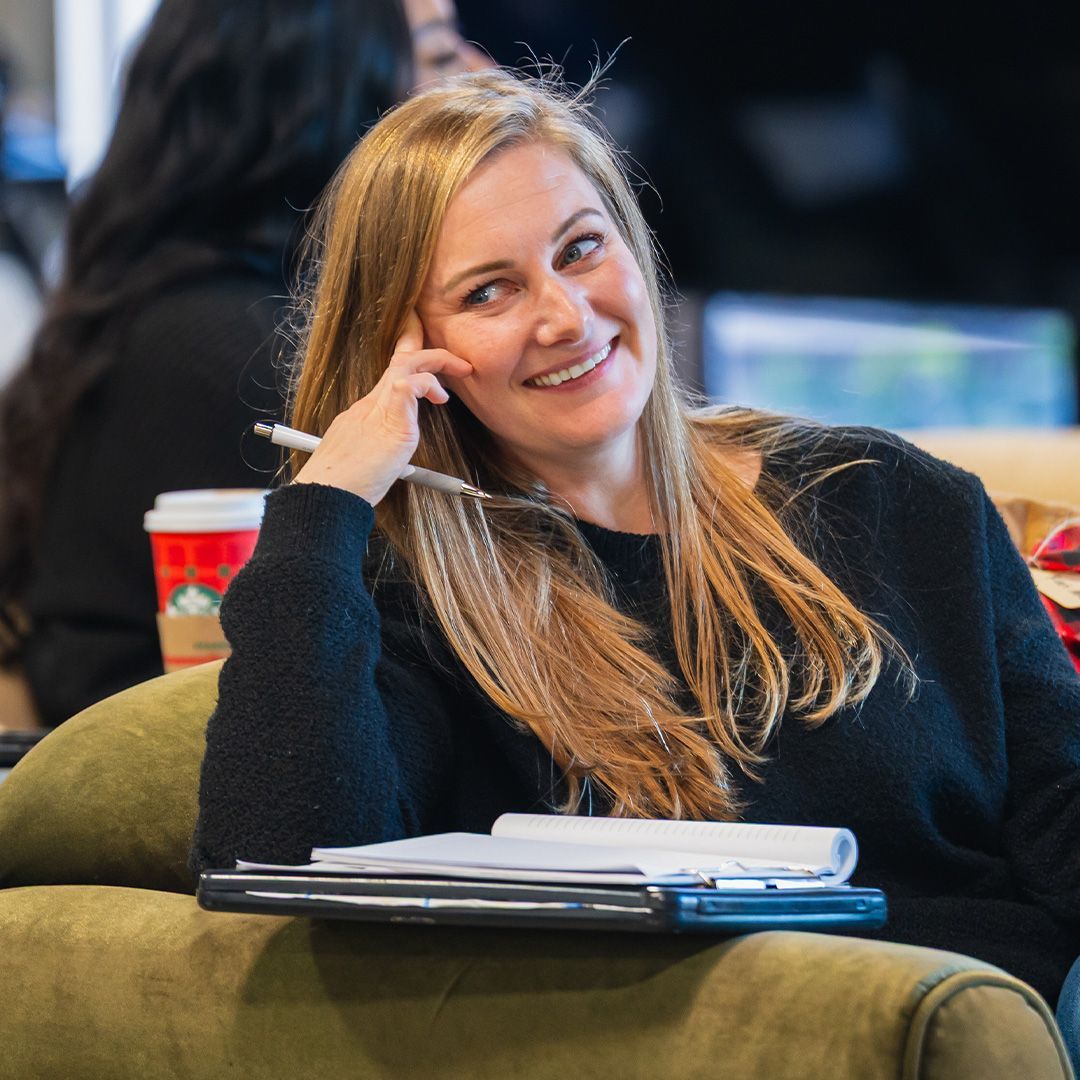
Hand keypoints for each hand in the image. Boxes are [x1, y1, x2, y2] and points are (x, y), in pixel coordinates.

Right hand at [293, 312, 471, 504]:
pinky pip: (411, 383)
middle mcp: (369, 406)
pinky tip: (441, 398)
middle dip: (428, 352)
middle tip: (456, 360)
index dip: (407, 358)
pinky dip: (430, 384)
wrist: (328, 496)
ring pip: (407, 363)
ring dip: (438, 361)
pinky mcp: (391, 419)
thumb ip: (379, 451)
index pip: (389, 378)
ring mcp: (378, 409)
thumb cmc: (344, 488)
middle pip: (399, 361)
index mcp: (364, 415)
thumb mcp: (363, 461)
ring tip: (460, 370)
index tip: (425, 353)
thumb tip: (392, 456)